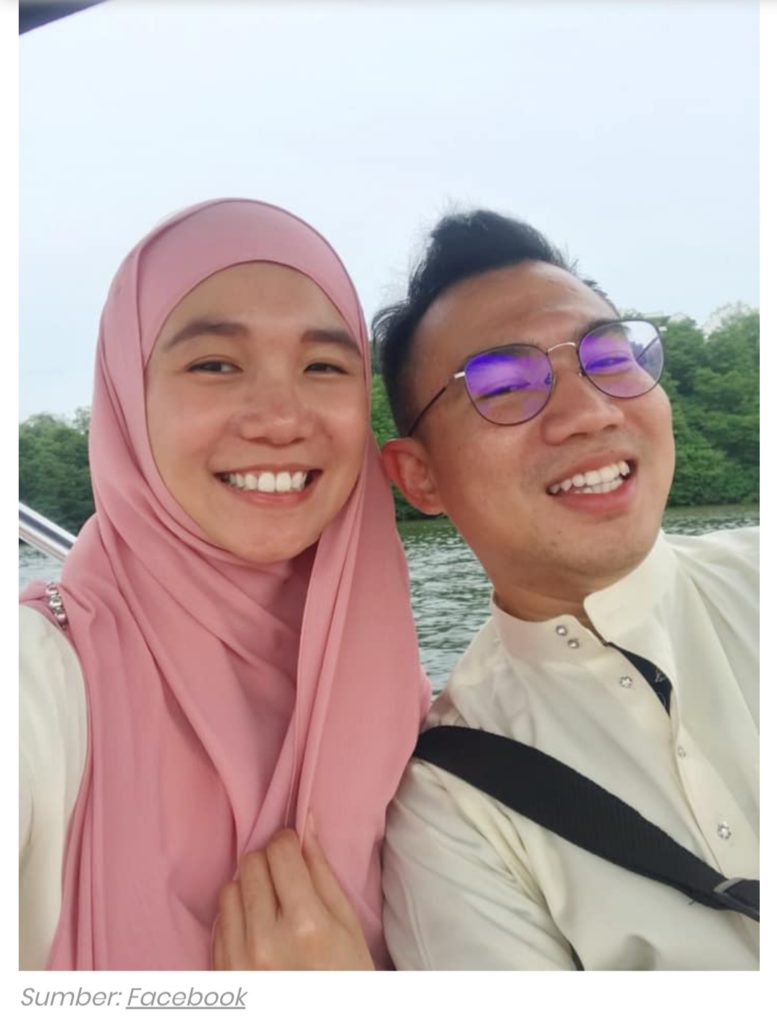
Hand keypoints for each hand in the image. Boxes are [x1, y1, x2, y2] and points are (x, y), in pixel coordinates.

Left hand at [213, 820, 374, 970]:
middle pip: (250, 865)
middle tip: (286, 877)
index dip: (288, 842)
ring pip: (229, 890)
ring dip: (249, 888)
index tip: (295, 849)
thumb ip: (322, 873)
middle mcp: (265, 942)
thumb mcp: (348, 927)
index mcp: (305, 924)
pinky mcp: (223, 977)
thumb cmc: (347, 979)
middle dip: (269, 861)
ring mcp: (238, 962)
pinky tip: (258, 929)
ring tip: (272, 905)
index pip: (279, 852)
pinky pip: (219, 923)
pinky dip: (236, 916)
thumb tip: (306, 824)